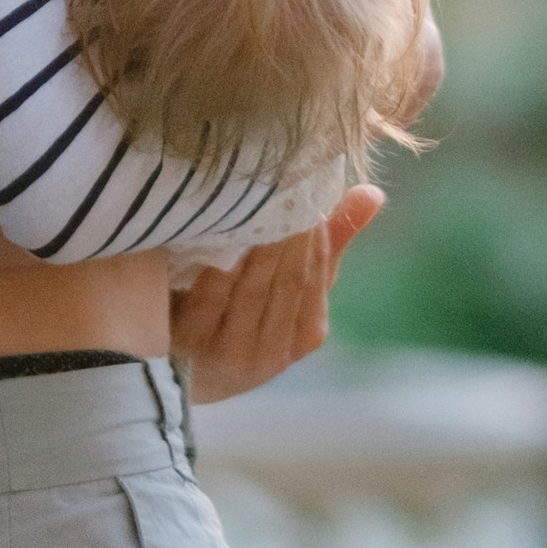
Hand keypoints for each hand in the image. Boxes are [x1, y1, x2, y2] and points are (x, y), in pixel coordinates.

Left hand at [171, 185, 384, 404]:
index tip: (307, 185)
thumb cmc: (238, 316)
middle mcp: (276, 351)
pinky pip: (213, 296)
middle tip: (283, 177)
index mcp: (306, 334)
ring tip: (256, 194)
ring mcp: (235, 352)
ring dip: (257, 239)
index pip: (318, 273)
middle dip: (289, 228)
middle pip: (290, 278)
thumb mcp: (286, 285)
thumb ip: (328, 241)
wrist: (173, 369)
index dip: (315, 230)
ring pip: (255, 286)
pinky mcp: (193, 347)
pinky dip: (220, 261)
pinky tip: (219, 227)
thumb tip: (374, 192)